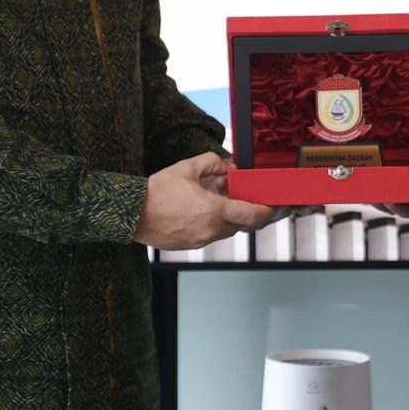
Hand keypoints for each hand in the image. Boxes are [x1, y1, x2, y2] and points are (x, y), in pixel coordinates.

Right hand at [134, 153, 278, 249]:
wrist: (131, 213)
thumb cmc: (157, 192)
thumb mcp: (189, 167)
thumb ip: (215, 163)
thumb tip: (230, 167)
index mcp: (215, 211)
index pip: (254, 215)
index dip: (270, 211)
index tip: (277, 206)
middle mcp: (212, 230)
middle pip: (243, 225)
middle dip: (250, 212)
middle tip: (251, 199)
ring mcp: (201, 240)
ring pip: (228, 230)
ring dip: (231, 218)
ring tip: (222, 201)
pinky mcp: (191, 245)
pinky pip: (212, 235)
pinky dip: (215, 224)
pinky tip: (206, 211)